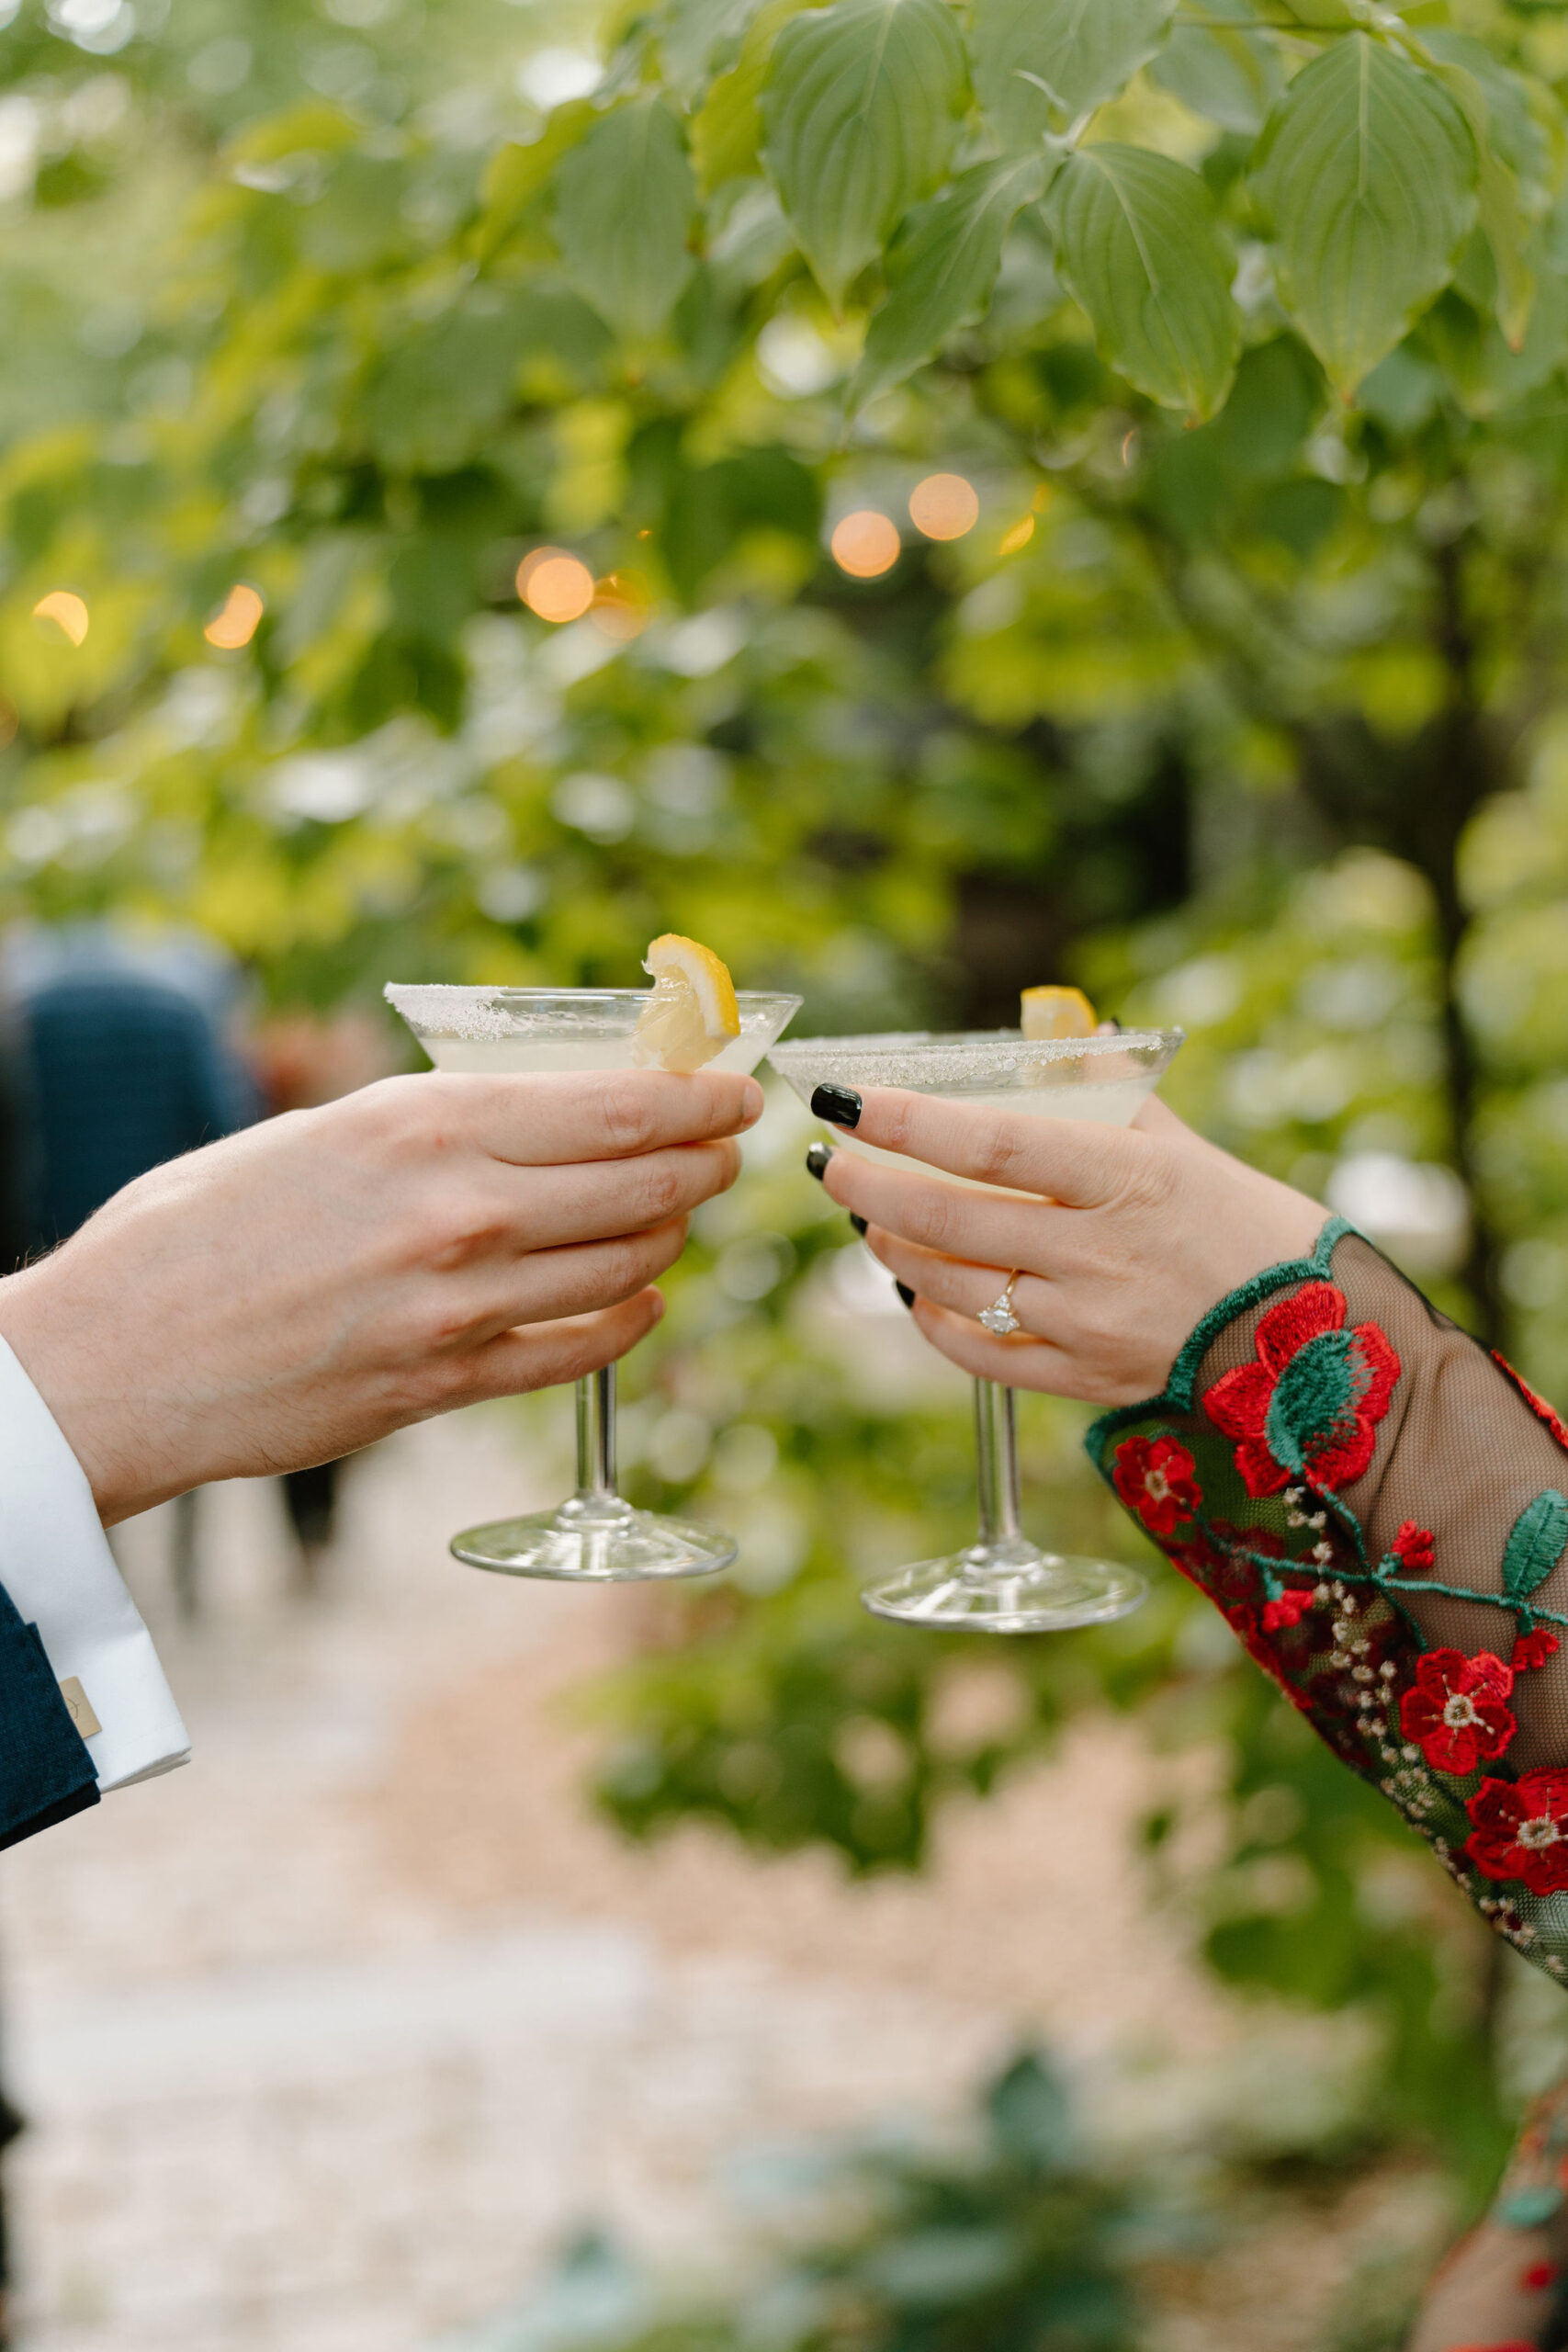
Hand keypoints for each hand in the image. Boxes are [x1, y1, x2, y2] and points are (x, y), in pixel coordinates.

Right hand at [0, 1067, 761, 1522]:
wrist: (115, 1358)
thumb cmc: (198, 1229)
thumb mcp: (323, 1133)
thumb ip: (435, 1127)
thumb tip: (542, 1115)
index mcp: (425, 1125)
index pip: (615, 1105)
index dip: (698, 1098)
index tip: (737, 1090)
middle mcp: (461, 1210)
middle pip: (643, 1184)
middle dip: (704, 1163)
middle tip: (726, 1152)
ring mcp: (460, 1307)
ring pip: (624, 1266)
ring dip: (670, 1238)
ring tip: (677, 1216)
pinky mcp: (445, 1385)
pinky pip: (577, 1352)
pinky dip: (627, 1323)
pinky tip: (642, 1303)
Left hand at [818, 1093, 1326, 1404]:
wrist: (1311, 1339)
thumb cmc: (1244, 1225)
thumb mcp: (1181, 1143)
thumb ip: (1109, 1093)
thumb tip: (1057, 1037)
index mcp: (1125, 1178)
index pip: (989, 1143)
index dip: (906, 1121)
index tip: (847, 1098)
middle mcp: (1097, 1254)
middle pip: (948, 1220)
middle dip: (873, 1186)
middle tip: (835, 1160)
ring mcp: (1085, 1323)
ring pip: (950, 1285)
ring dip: (892, 1247)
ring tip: (869, 1214)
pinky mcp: (1081, 1379)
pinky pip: (978, 1353)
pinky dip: (932, 1318)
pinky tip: (914, 1289)